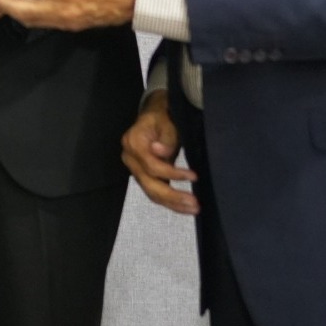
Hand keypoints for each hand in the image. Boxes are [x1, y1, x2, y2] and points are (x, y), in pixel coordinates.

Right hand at [122, 89, 197, 214]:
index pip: (151, 166)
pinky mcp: (143, 176)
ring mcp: (135, 169)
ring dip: (173, 204)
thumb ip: (165, 139)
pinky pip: (154, 193)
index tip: (194, 176)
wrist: (154, 115)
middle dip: (172, 196)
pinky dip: (169, 202)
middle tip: (194, 204)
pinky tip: (184, 207)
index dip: (172, 174)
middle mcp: (130, 158)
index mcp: (133, 142)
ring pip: (151, 193)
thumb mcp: (166, 123)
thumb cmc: (162, 118)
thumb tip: (158, 151)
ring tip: (193, 209)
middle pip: (149, 184)